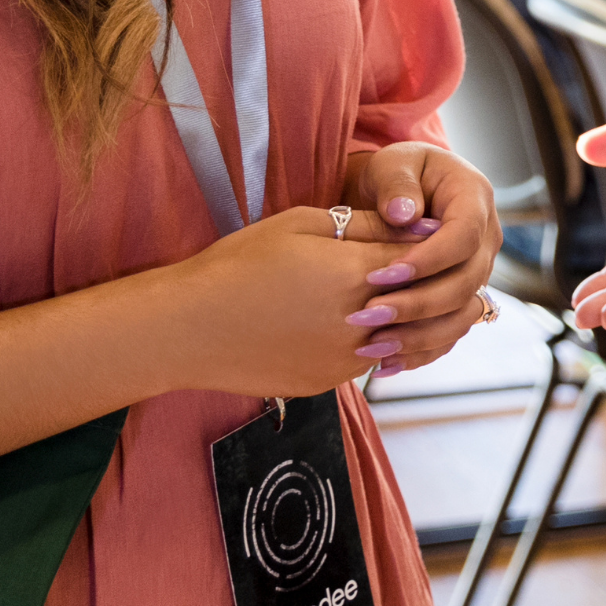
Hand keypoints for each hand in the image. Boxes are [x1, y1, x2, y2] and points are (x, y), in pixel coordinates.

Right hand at [161, 206, 432, 397]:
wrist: (186, 328)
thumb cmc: (237, 265)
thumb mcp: (302, 225)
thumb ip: (366, 225)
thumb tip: (419, 223)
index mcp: (355, 274)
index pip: (417, 256)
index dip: (417, 242)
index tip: (410, 234)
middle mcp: (360, 322)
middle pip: (412, 298)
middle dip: (411, 279)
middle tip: (387, 263)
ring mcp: (344, 359)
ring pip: (392, 333)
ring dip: (388, 314)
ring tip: (353, 294)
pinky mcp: (326, 382)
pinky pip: (360, 359)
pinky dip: (358, 340)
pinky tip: (329, 323)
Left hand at [337, 142, 501, 372]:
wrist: (401, 192)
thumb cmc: (397, 173)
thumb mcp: (394, 163)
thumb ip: (397, 184)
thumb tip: (405, 214)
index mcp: (475, 200)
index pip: (464, 236)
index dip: (427, 261)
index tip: (379, 276)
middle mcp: (486, 240)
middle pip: (466, 283)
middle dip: (416, 305)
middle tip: (366, 316)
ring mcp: (478, 272)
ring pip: (462, 315)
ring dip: (418, 336)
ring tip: (371, 346)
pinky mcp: (462, 298)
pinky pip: (451, 333)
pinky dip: (421, 353)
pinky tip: (384, 365)